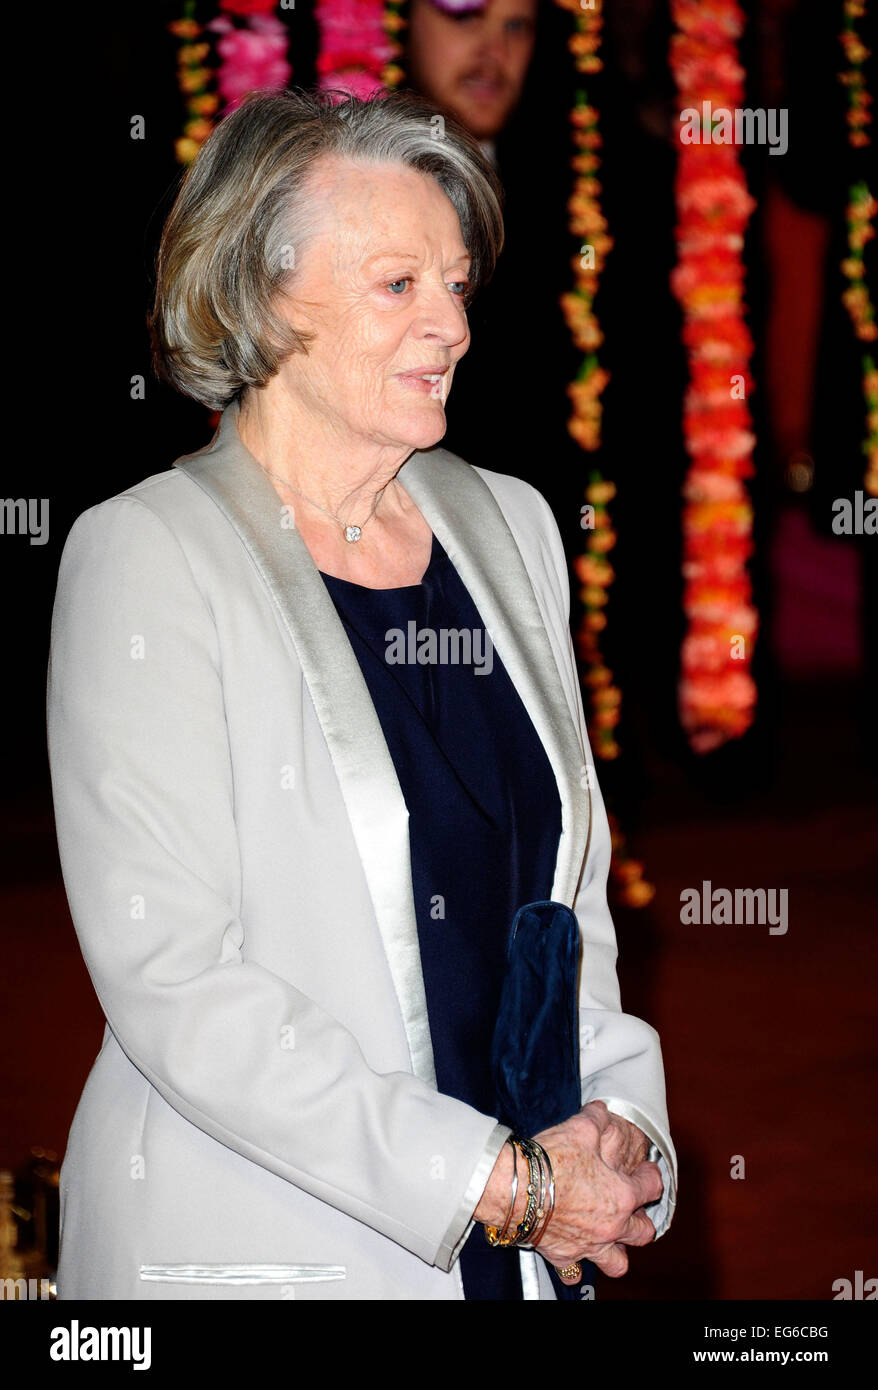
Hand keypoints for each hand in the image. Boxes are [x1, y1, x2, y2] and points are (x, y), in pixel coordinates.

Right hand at [531, 1103, 660, 1283]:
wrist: (515, 1187)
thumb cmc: (550, 1161)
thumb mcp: (580, 1129)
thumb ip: (597, 1119)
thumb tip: (601, 1111)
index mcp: (621, 1196)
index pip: (652, 1188)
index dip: (652, 1176)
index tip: (647, 1172)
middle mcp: (611, 1226)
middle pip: (643, 1232)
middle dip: (642, 1219)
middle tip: (632, 1208)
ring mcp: (588, 1245)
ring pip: (618, 1263)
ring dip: (618, 1252)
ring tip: (611, 1239)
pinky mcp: (563, 1256)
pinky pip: (575, 1272)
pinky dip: (576, 1266)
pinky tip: (573, 1252)